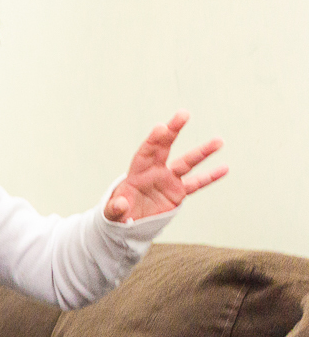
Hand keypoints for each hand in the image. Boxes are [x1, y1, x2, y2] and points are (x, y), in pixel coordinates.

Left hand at [105, 111, 226, 222]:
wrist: (130, 222)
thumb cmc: (119, 213)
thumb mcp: (112, 213)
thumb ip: (115, 209)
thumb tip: (121, 204)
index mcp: (136, 173)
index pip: (145, 152)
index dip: (153, 140)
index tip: (161, 128)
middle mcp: (154, 171)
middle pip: (164, 147)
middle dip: (173, 131)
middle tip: (183, 114)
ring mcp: (168, 180)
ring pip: (187, 163)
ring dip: (202, 152)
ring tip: (218, 141)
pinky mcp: (178, 192)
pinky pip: (196, 183)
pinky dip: (210, 177)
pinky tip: (224, 168)